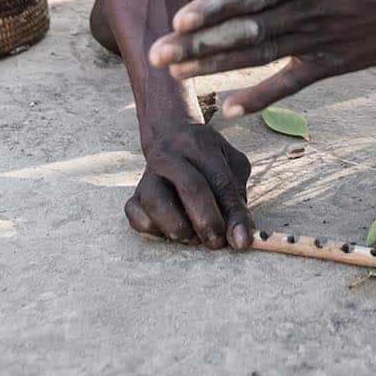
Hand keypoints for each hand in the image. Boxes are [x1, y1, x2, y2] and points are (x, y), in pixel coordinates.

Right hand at [126, 121, 253, 250]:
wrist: (169, 133)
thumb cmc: (207, 156)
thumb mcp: (231, 164)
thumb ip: (237, 198)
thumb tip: (240, 239)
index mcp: (200, 145)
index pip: (220, 182)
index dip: (233, 215)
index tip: (241, 241)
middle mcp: (171, 156)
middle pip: (190, 187)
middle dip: (207, 222)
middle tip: (216, 242)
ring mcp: (149, 173)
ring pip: (156, 202)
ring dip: (177, 228)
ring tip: (192, 236)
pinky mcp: (134, 191)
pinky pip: (135, 213)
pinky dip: (152, 229)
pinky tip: (168, 230)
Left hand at [148, 0, 375, 112]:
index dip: (219, 7)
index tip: (182, 18)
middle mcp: (318, 10)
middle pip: (249, 31)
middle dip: (200, 44)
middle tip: (155, 53)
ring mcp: (328, 41)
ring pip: (263, 58)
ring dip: (217, 67)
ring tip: (175, 73)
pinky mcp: (339, 62)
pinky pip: (295, 82)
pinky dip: (263, 96)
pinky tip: (231, 108)